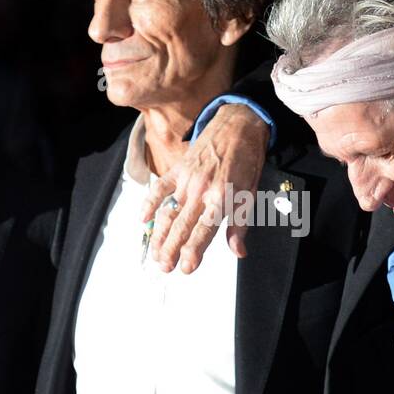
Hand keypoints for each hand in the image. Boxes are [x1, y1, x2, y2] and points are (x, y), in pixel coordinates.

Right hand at [140, 103, 269, 272]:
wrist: (237, 125)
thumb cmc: (246, 161)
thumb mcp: (250, 194)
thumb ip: (239, 225)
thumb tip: (238, 252)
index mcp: (221, 198)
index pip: (204, 231)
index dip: (193, 252)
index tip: (186, 268)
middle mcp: (201, 190)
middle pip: (181, 226)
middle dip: (171, 249)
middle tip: (164, 267)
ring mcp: (186, 179)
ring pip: (167, 212)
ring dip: (159, 234)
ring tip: (155, 253)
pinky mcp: (177, 169)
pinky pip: (158, 189)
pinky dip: (149, 204)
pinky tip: (143, 220)